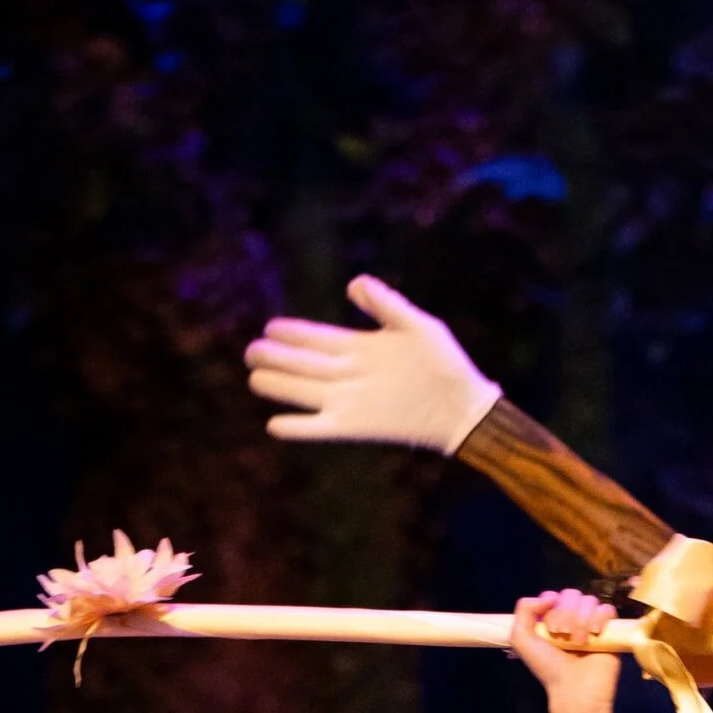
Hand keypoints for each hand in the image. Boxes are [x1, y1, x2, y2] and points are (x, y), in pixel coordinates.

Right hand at [245, 274, 499, 454]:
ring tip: (254, 378)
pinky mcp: (355, 426)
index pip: (319, 338)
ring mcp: (351, 400)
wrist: (461, 406)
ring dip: (280, 386)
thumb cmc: (444, 362)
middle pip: (305, 365)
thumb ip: (386, 304)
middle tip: (251, 351)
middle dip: (277, 357)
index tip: (271, 326)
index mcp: (361, 347)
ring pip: (306, 392)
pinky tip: (275, 425)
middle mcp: (350, 374)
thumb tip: (353, 284)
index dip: (295, 333)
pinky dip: (299, 428)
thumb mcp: (417, 325)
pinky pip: (320, 428)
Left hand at [509, 590, 620, 710]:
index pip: (554, 596)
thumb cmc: (549, 668)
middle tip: (563, 636)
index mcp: (552, 620)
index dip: (551, 606)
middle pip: (571, 594)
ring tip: (579, 642)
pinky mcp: (611, 629)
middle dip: (565, 613)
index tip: (550, 626)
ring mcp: (592, 623)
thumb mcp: (521, 640)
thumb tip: (548, 596)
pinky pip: (607, 609)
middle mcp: (573, 619)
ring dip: (581, 620)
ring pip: (589, 600)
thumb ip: (524, 610)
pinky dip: (600, 618)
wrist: (574, 689)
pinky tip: (595, 634)